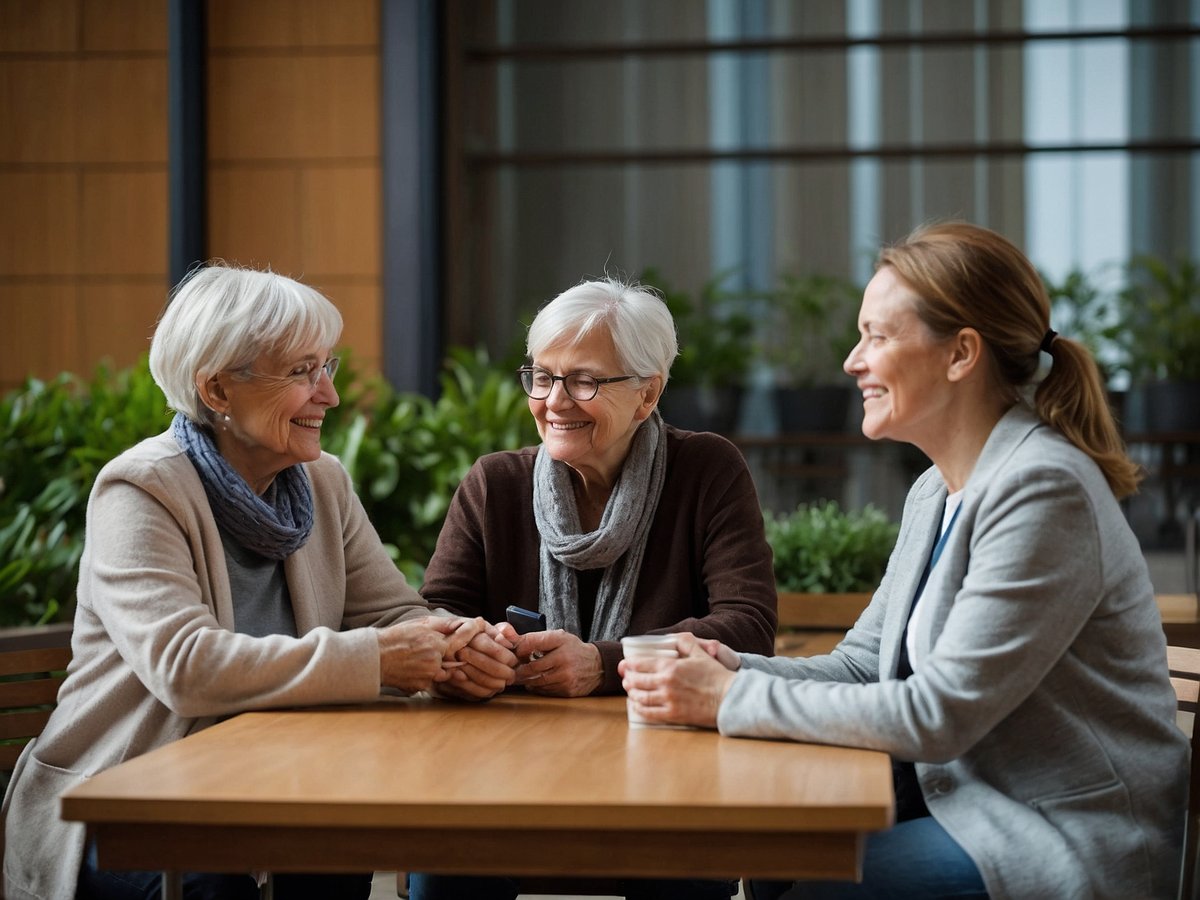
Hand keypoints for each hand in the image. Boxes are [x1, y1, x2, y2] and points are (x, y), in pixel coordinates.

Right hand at [377, 617, 463, 693]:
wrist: (375, 656)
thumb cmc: (396, 637)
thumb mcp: (419, 623)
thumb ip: (443, 624)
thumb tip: (460, 624)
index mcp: (436, 643)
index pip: (456, 646)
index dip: (449, 646)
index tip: (442, 645)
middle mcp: (435, 661)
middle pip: (449, 662)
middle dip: (442, 659)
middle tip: (424, 654)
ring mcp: (428, 676)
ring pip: (440, 674)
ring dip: (434, 670)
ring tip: (417, 662)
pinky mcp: (420, 687)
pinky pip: (429, 683)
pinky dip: (423, 678)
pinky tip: (411, 670)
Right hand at [437, 623, 519, 700]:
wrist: (448, 641)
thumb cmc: (472, 635)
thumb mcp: (488, 628)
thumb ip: (503, 630)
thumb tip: (509, 640)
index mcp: (471, 634)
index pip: (493, 648)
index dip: (507, 657)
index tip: (514, 661)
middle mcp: (458, 649)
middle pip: (485, 664)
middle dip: (503, 672)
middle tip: (512, 676)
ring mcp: (451, 664)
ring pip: (477, 678)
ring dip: (494, 684)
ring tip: (503, 683)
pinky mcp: (447, 678)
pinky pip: (468, 689)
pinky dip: (482, 692)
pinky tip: (491, 690)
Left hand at [512, 630, 603, 696]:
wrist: (597, 666)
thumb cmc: (573, 650)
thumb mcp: (559, 638)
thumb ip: (537, 639)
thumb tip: (513, 643)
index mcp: (560, 642)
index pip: (532, 644)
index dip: (519, 650)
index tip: (513, 653)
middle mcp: (564, 660)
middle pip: (532, 668)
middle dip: (518, 670)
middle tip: (511, 670)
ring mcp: (566, 677)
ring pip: (536, 682)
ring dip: (526, 680)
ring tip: (521, 677)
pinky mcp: (567, 691)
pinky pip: (545, 691)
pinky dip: (537, 687)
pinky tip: (535, 682)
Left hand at [618, 632, 736, 727]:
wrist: (729, 698)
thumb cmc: (716, 676)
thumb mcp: (701, 653)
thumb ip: (685, 642)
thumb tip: (675, 637)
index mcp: (670, 667)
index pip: (640, 664)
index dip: (629, 665)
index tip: (626, 665)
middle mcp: (665, 683)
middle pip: (636, 681)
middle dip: (628, 679)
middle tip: (626, 679)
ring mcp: (668, 700)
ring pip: (640, 698)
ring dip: (632, 694)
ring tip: (631, 691)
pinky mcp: (673, 715)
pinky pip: (649, 713)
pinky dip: (639, 709)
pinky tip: (637, 706)